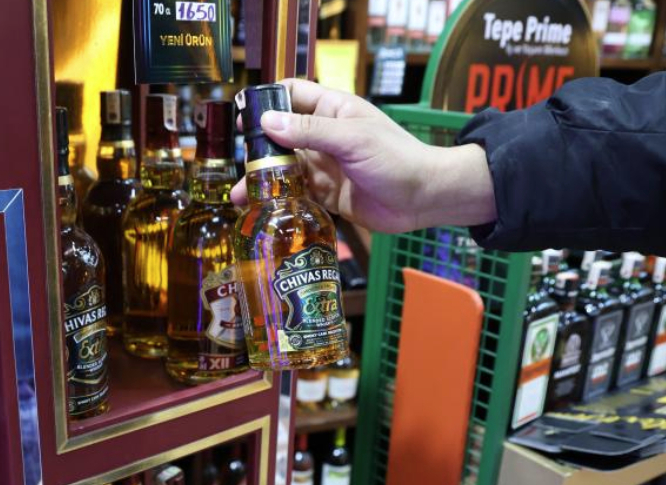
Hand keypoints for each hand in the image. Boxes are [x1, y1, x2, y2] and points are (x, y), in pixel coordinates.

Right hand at [230, 78, 495, 233]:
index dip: (267, 101)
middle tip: (240, 164)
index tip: (245, 118)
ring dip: (264, 179)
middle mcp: (325, 135)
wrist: (425, 199)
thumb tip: (267, 121)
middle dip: (259, 149)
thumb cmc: (396, 159)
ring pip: (286, 168)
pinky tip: (262, 209)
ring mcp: (326, 165)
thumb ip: (309, 130)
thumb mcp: (351, 139)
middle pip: (282, 135)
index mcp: (333, 110)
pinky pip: (297, 193)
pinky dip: (280, 200)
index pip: (293, 94)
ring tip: (242, 195)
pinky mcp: (328, 193)